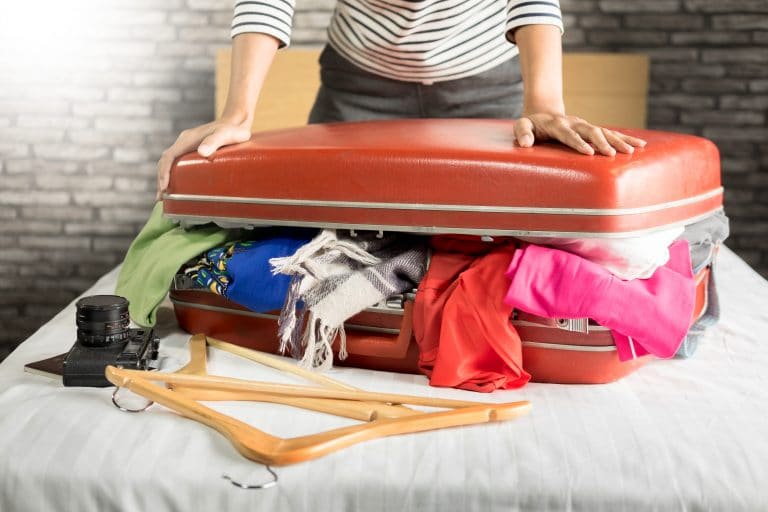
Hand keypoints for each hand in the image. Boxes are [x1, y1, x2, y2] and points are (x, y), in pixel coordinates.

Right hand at [156, 118, 251, 199]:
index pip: (169, 156)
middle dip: (162, 179)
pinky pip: (178, 164)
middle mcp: (184, 143)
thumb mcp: (225, 134)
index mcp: (187, 139)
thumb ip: (215, 141)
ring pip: (170, 163)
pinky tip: (177, 188)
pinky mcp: (193, 152)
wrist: (236, 123)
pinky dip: (174, 176)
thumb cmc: (232, 129)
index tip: (164, 187)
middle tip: (161, 198)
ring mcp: (187, 147)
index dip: (164, 172)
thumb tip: (202, 152)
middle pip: (166, 161)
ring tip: (165, 198)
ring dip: (165, 179)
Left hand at [514, 113, 646, 155]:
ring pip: (604, 131)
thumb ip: (521, 133)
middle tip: (612, 154)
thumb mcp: (522, 126)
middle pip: (590, 131)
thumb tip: (524, 143)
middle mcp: (574, 123)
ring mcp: (584, 125)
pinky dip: (624, 138)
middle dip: (602, 142)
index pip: (568, 134)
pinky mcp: (592, 129)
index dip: (578, 143)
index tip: (588, 152)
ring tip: (632, 151)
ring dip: (617, 141)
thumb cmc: (531, 125)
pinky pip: (610, 133)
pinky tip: (639, 145)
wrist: (543, 113)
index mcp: (557, 124)